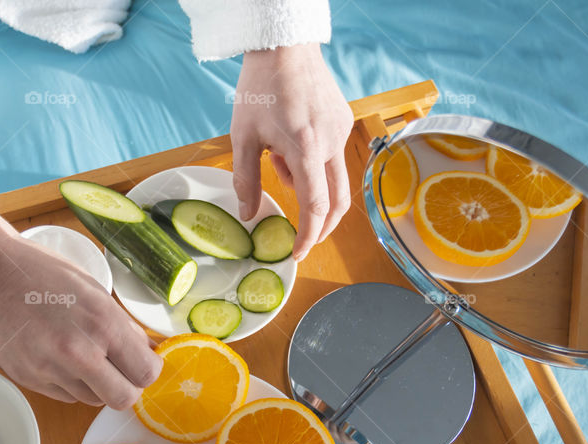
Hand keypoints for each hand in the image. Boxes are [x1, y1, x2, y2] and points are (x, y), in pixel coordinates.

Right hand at [0, 189, 161, 408]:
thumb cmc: (41, 272)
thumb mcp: (93, 290)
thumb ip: (122, 326)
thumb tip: (149, 350)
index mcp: (102, 324)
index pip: (145, 373)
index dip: (146, 370)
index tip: (141, 362)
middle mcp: (79, 352)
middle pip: (123, 399)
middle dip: (126, 386)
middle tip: (120, 370)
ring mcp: (50, 370)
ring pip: (93, 400)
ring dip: (97, 385)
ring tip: (83, 355)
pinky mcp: (28, 379)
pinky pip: (65, 395)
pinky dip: (70, 382)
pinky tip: (59, 356)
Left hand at [231, 43, 352, 260]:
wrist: (284, 46)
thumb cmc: (260, 87)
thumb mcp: (242, 136)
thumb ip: (245, 179)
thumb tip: (248, 214)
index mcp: (305, 149)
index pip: (315, 207)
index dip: (308, 236)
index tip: (298, 253)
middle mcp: (330, 143)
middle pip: (338, 202)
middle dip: (323, 227)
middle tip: (304, 240)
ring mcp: (342, 131)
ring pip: (336, 179)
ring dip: (313, 189)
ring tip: (279, 165)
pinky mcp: (344, 121)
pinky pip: (334, 156)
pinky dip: (315, 166)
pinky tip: (291, 146)